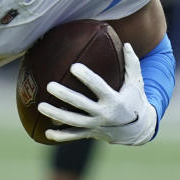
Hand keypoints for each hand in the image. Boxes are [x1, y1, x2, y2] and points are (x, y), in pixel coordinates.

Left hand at [37, 43, 156, 144]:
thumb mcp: (136, 83)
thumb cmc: (135, 100)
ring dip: (56, 115)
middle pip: (81, 104)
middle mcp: (104, 114)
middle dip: (64, 95)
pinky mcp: (91, 133)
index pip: (98, 87)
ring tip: (40, 106)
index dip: (87, 78)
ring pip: (73, 121)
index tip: (74, 67)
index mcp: (114, 100)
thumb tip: (127, 43)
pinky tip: (46, 133)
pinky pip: (74, 136)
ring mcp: (96, 125)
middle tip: (49, 86)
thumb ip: (131, 63)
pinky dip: (60, 136)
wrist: (139, 129)